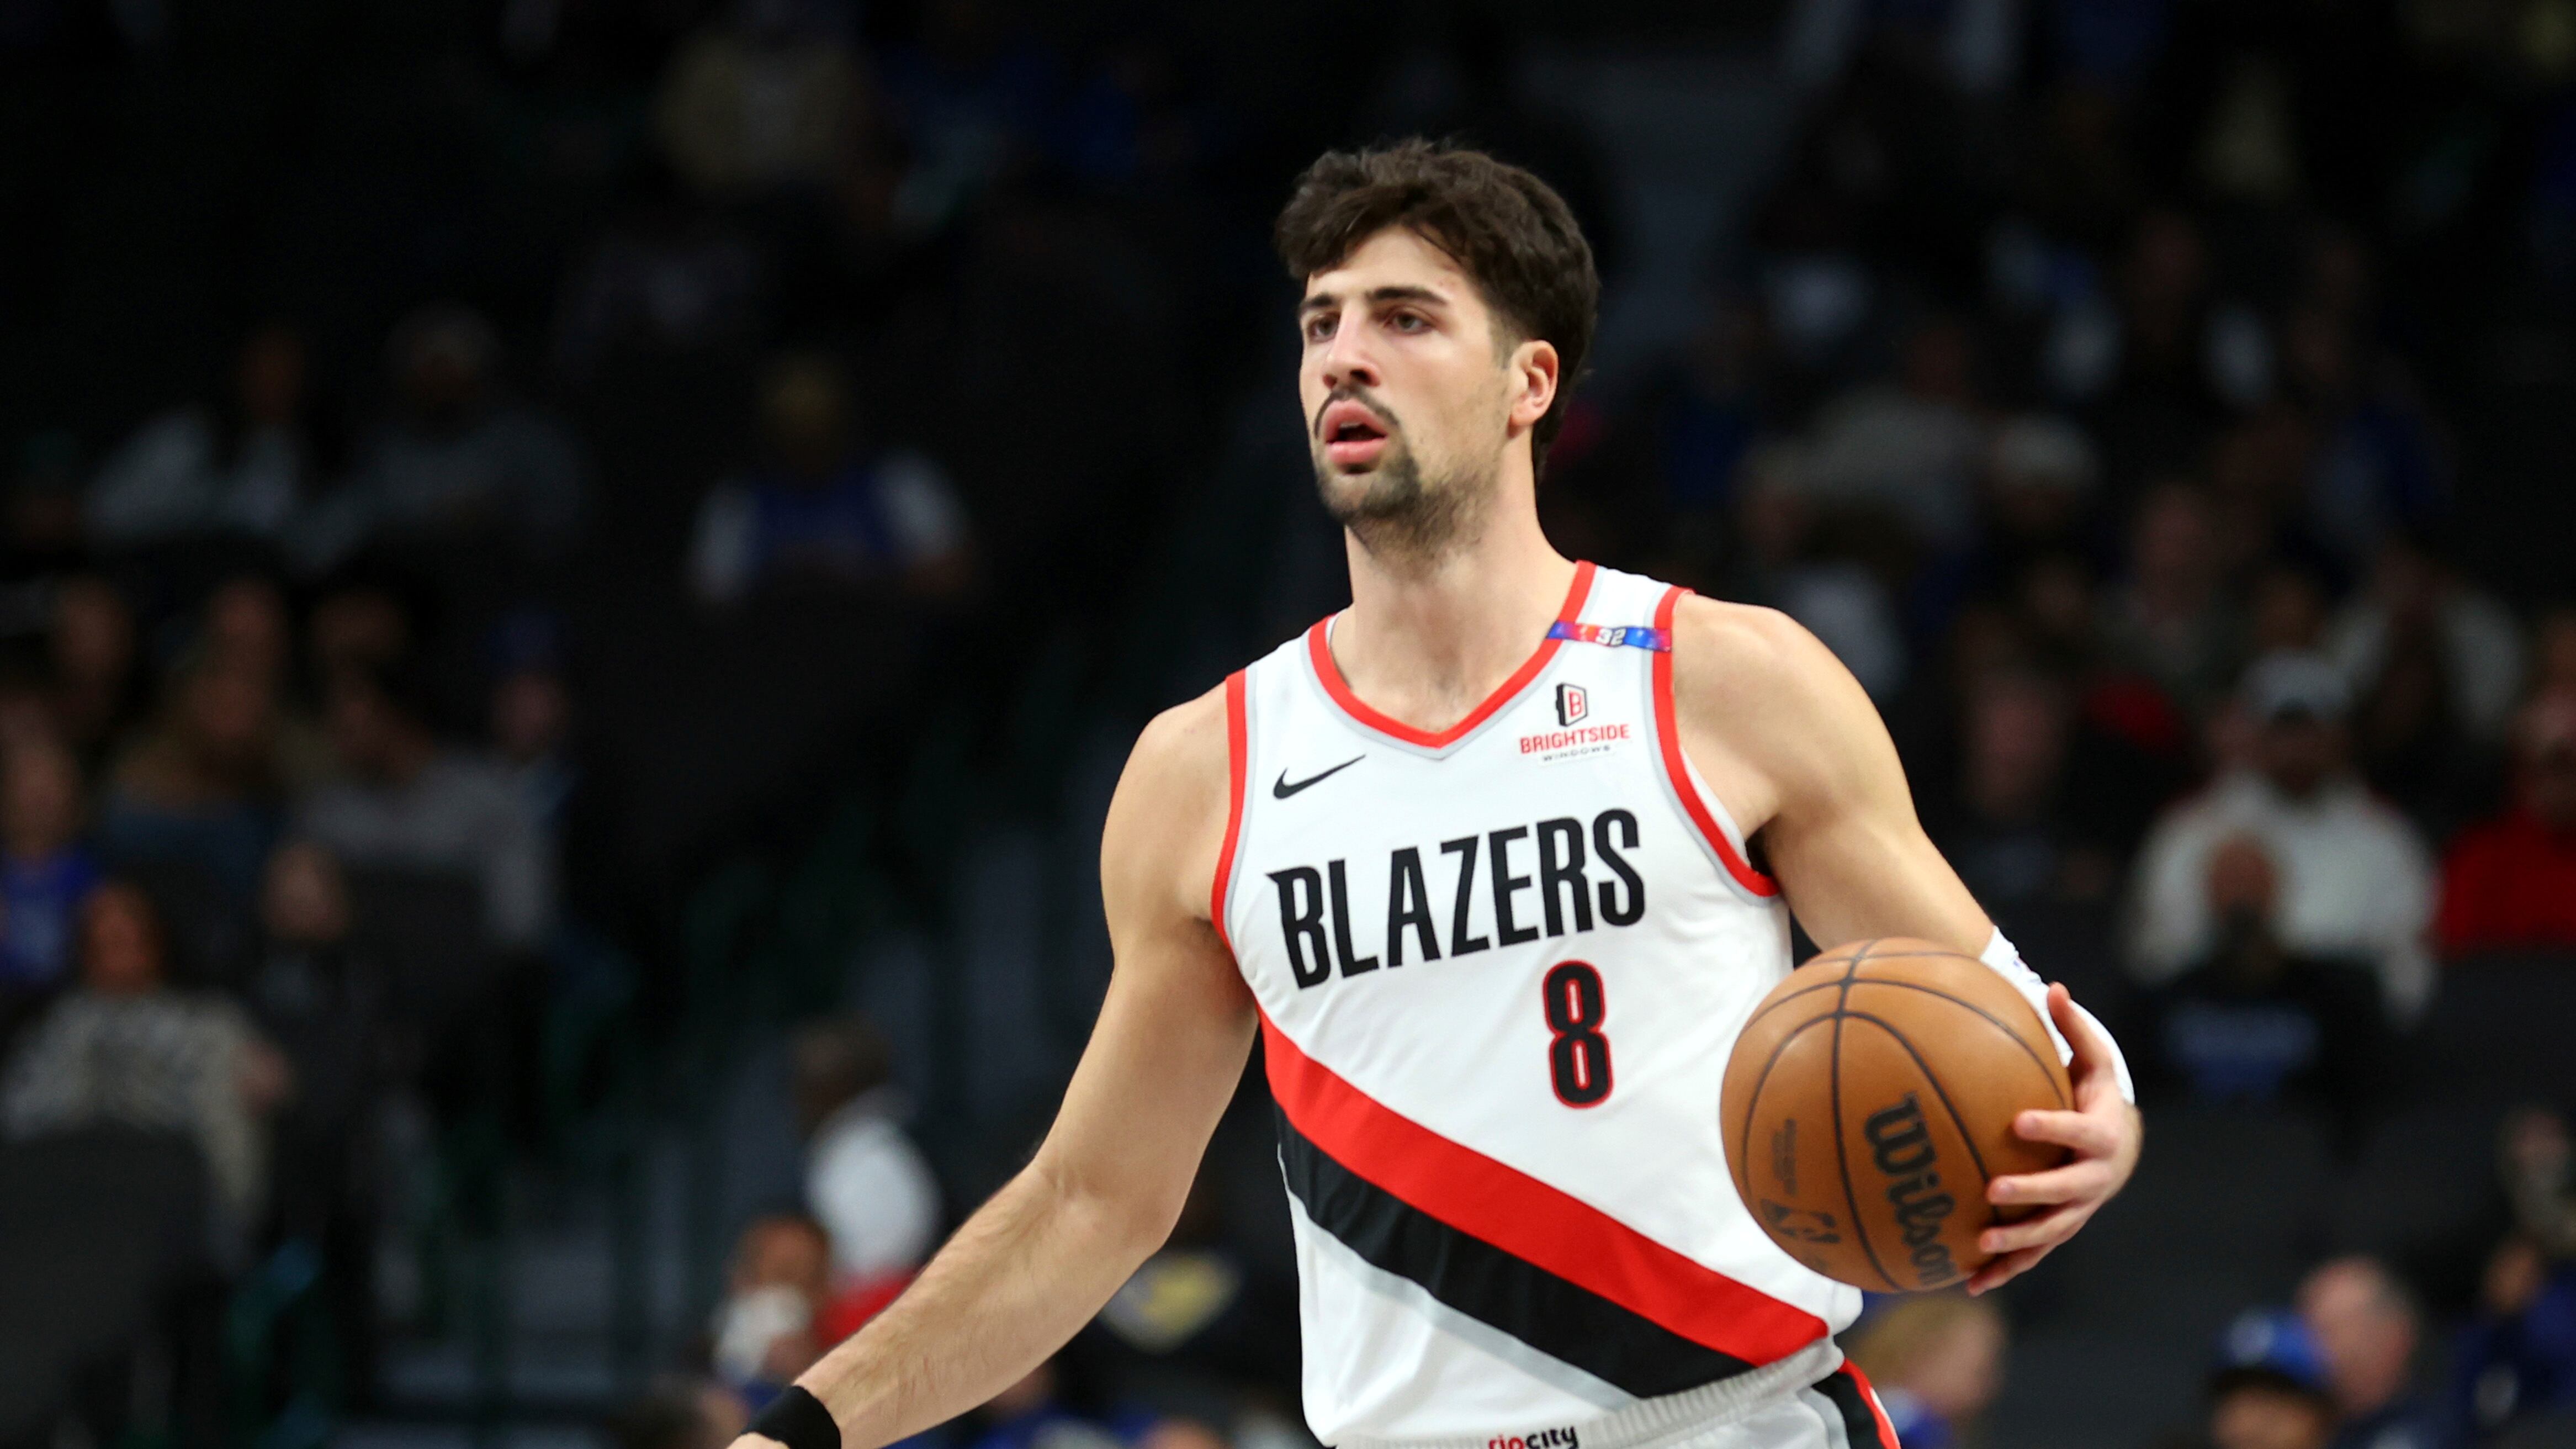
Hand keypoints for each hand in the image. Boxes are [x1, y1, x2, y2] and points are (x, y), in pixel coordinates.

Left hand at [1965, 983, 2140, 1295]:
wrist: (2116, 1149)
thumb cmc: (2093, 1095)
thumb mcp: (2091, 1061)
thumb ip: (2073, 1028)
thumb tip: (2052, 985)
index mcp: (2101, 1135)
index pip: (2079, 1132)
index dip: (2053, 1127)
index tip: (2019, 1121)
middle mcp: (2094, 1179)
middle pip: (2066, 1191)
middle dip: (2032, 1193)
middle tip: (1993, 1190)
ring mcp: (2077, 1211)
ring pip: (2051, 1231)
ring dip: (2018, 1242)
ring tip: (1981, 1243)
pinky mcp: (2058, 1230)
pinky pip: (2032, 1254)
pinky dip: (2004, 1270)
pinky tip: (1969, 1283)